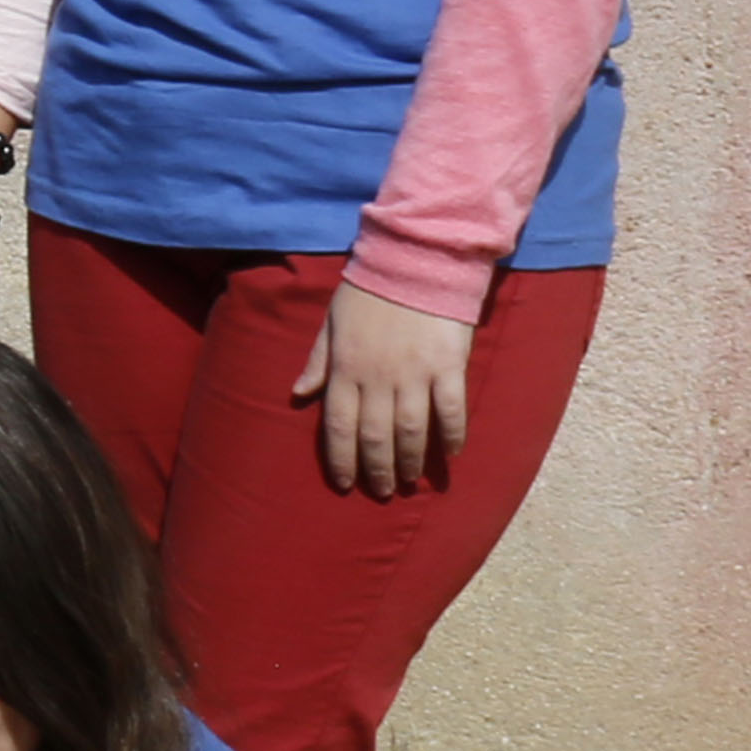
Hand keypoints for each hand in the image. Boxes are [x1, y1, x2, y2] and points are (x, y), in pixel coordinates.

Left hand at [293, 280, 472, 499]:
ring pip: (412, 430)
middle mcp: (378, 378)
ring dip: (412, 461)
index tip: (345, 483)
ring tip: (412, 481)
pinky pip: (451, 410)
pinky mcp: (448, 366)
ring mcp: (414, 374)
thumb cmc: (369, 291)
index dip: (340, 459)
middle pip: (374, 436)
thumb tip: (298, 395)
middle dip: (377, 469)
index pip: (338, 426)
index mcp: (346, 369)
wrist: (415, 259)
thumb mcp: (331, 323)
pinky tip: (452, 454)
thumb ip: (317, 362)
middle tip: (383, 490)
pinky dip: (452, 436)